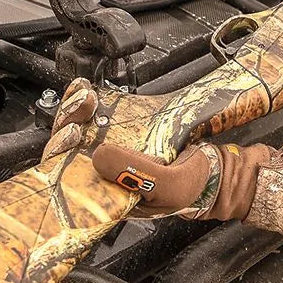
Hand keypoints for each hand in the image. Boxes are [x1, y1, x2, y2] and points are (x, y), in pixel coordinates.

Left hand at [41, 79, 271, 219]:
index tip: (74, 130)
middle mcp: (105, 172)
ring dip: (76, 109)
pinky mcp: (123, 129)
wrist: (217, 169)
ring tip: (83, 94)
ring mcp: (112, 149)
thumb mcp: (170, 185)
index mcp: (109, 194)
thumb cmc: (193, 185)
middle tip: (80, 107)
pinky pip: (98, 114)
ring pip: (80, 128)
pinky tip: (84, 87)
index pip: (72, 175)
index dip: (65, 152)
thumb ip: (137, 173)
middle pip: (70, 147)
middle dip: (69, 122)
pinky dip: (88, 99)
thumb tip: (99, 156)